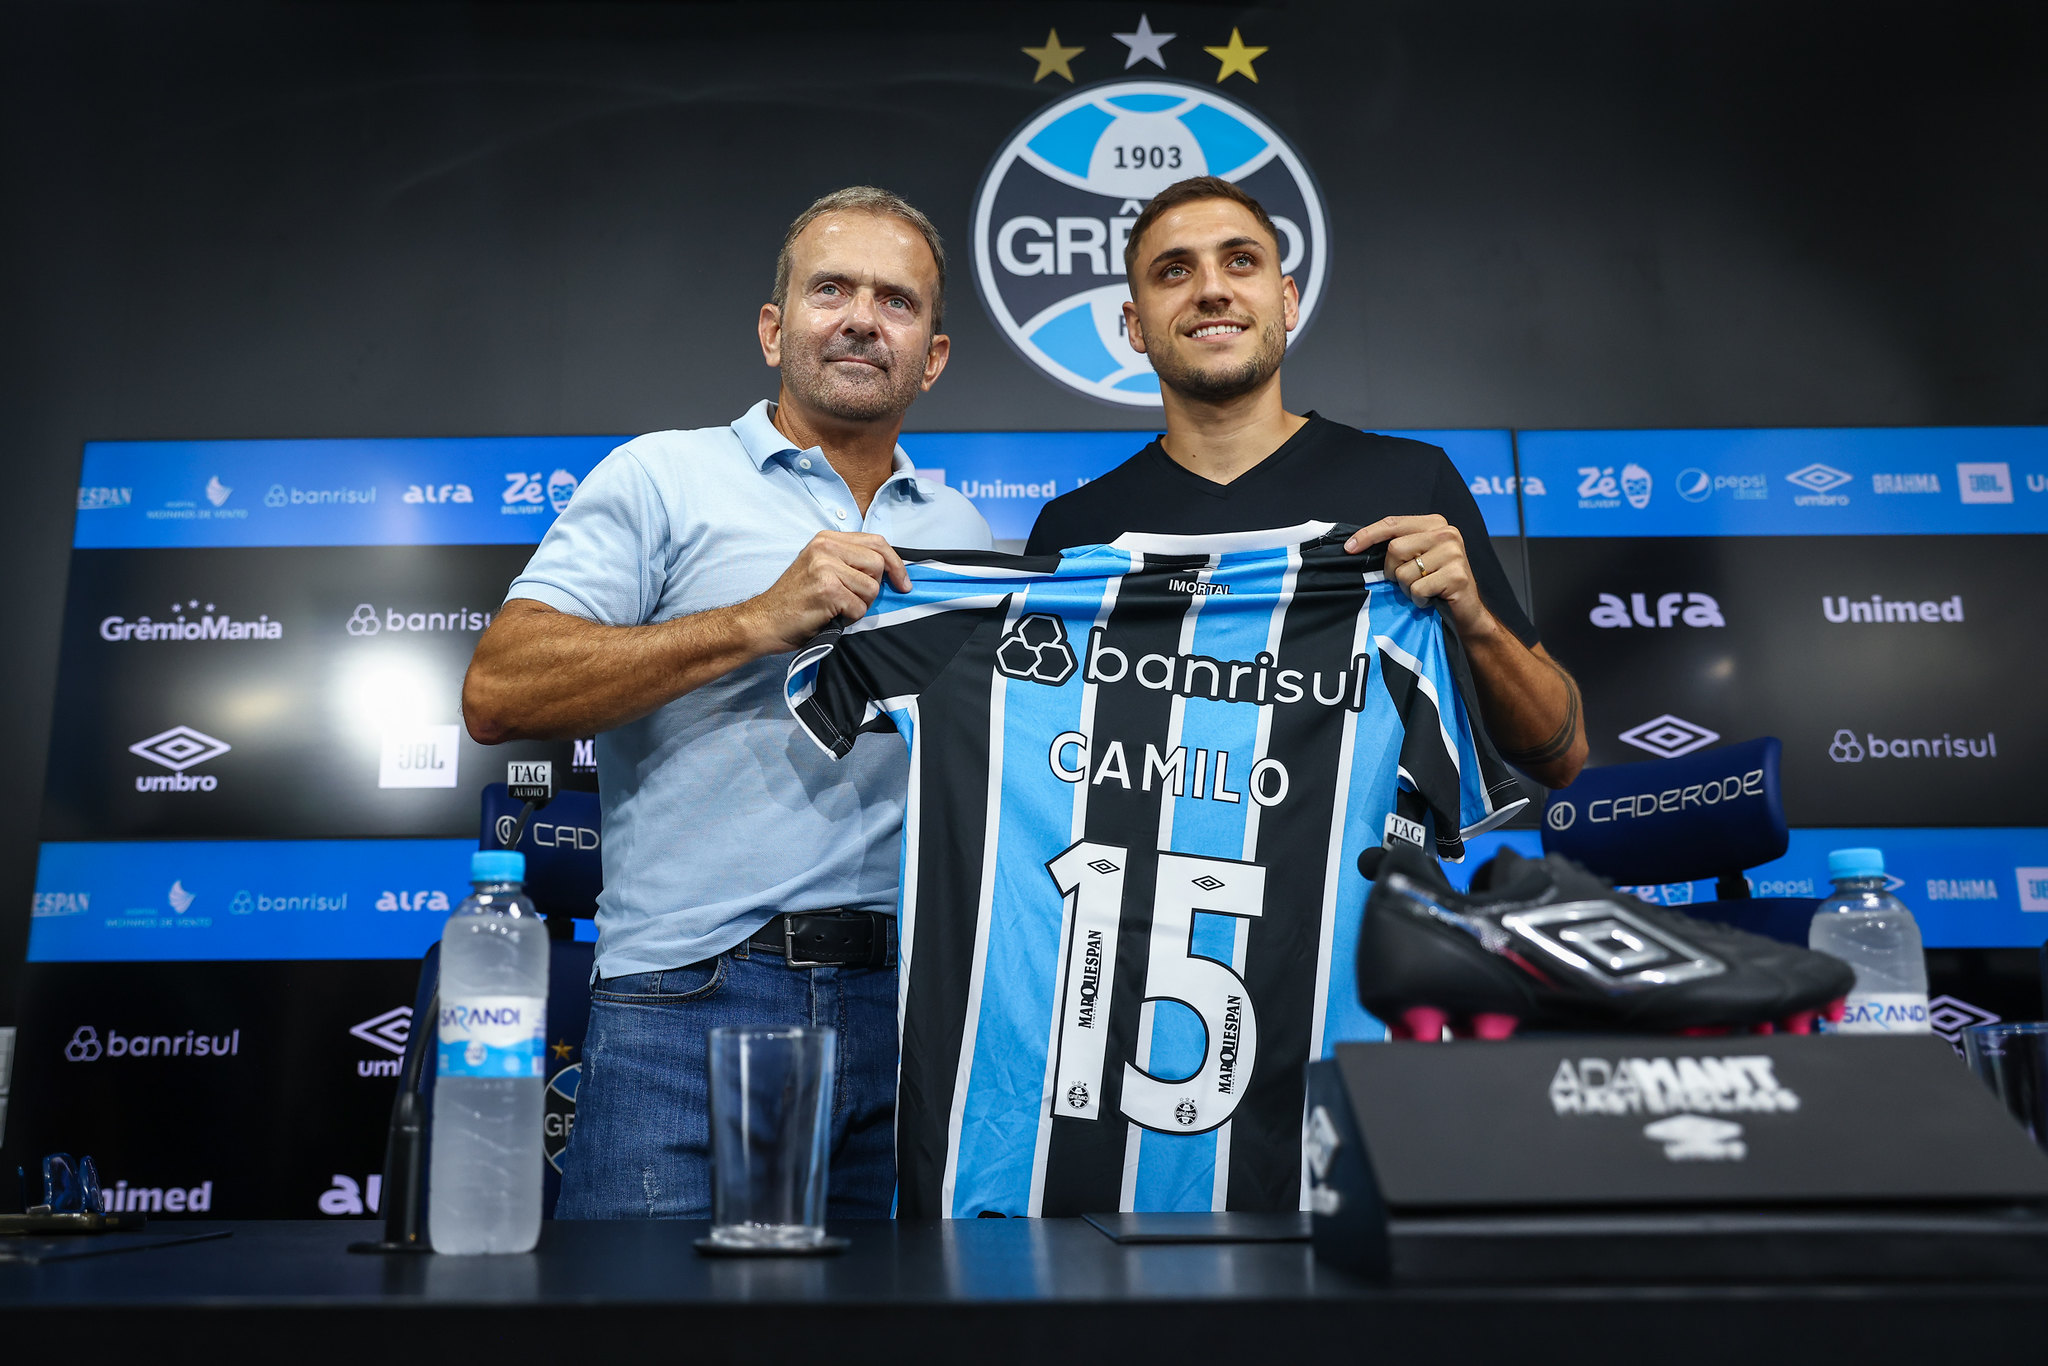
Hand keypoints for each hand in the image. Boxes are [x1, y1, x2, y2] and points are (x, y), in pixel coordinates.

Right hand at [744, 532, 909, 652]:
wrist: (765, 621)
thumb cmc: (796, 601)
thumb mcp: (821, 568)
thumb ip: (850, 562)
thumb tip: (890, 570)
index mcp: (826, 539)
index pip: (876, 542)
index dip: (895, 563)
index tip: (902, 582)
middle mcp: (825, 547)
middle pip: (878, 564)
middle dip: (874, 587)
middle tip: (854, 599)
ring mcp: (825, 567)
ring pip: (872, 588)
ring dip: (860, 605)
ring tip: (837, 607)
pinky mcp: (827, 589)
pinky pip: (859, 607)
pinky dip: (850, 617)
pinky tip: (830, 616)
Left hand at [1344, 515, 1491, 636]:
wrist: (1467, 611)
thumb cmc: (1435, 583)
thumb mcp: (1418, 557)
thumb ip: (1399, 545)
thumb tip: (1357, 546)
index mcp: (1435, 523)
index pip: (1393, 523)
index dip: (1368, 535)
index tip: (1349, 548)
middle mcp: (1447, 533)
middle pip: (1395, 549)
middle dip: (1393, 571)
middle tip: (1408, 581)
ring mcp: (1454, 553)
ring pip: (1404, 573)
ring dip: (1407, 589)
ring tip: (1423, 589)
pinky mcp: (1457, 575)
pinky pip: (1417, 589)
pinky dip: (1419, 599)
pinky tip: (1432, 598)